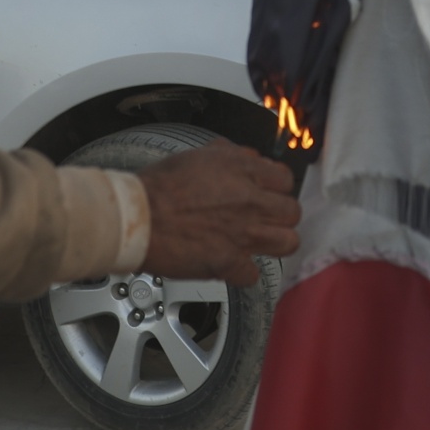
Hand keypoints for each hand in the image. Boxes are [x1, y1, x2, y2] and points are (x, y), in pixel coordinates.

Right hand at [136, 143, 300, 286]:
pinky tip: (232, 265)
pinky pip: (253, 274)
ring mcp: (243, 233)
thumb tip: (248, 157)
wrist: (138, 218)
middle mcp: (249, 201)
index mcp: (243, 171)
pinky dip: (243, 272)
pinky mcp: (229, 262)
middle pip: (292, 212)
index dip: (278, 188)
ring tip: (260, 243)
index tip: (270, 195)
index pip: (286, 179)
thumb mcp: (198, 156)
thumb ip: (230, 156)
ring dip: (274, 244)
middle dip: (281, 217)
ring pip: (288, 242)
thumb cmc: (158, 188)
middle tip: (266, 220)